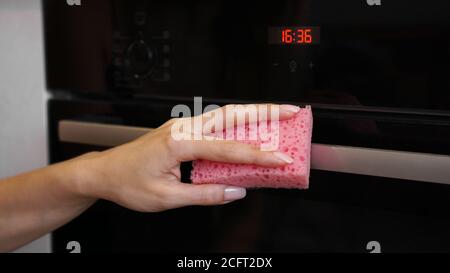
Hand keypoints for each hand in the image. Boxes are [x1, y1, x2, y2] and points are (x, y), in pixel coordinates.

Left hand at [71, 104, 299, 211]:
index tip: (280, 159)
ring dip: (253, 114)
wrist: (103, 172)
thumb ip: (204, 194)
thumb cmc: (128, 182)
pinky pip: (214, 124)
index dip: (258, 156)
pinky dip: (236, 124)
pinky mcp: (181, 130)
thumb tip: (235, 192)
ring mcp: (181, 125)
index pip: (228, 150)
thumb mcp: (166, 198)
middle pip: (231, 114)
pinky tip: (249, 130)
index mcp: (178, 143)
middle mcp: (182, 127)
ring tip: (278, 116)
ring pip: (224, 114)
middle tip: (291, 112)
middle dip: (265, 112)